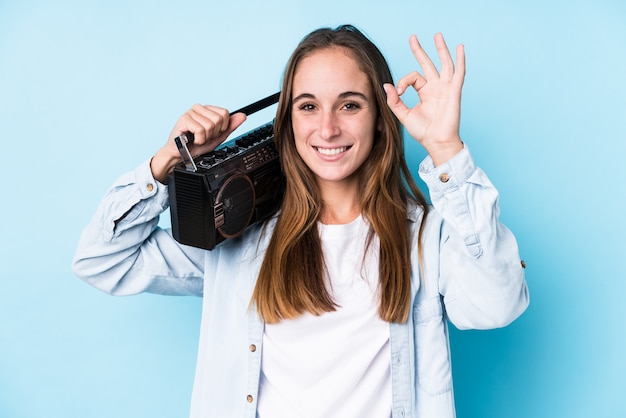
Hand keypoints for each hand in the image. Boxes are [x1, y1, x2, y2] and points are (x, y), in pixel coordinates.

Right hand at [150, 105, 246, 182]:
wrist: (181, 155)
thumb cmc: (196, 145)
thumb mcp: (218, 137)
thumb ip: (230, 126)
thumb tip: (243, 116)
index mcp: (207, 109)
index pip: (225, 113)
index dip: (222, 128)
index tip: (212, 134)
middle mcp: (199, 108)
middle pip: (219, 119)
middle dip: (214, 133)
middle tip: (204, 137)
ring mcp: (191, 112)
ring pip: (210, 125)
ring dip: (206, 137)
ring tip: (198, 139)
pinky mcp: (184, 119)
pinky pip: (201, 130)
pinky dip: (199, 139)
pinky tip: (193, 140)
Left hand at [384, 33, 464, 165]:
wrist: (436, 142)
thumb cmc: (423, 131)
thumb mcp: (404, 115)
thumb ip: (395, 101)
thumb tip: (386, 85)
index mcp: (424, 92)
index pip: (413, 77)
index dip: (403, 81)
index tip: (398, 91)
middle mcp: (435, 88)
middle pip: (427, 64)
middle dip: (420, 51)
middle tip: (412, 37)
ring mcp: (445, 88)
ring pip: (444, 64)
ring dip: (441, 49)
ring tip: (437, 35)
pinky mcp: (454, 91)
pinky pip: (458, 73)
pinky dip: (460, 60)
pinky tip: (460, 48)